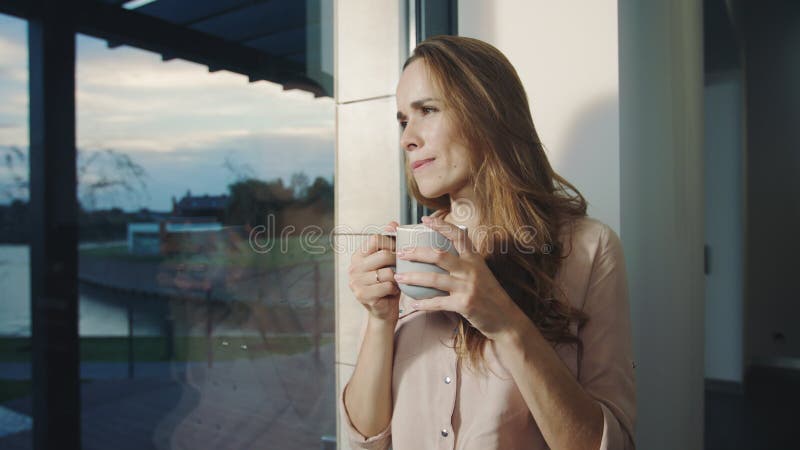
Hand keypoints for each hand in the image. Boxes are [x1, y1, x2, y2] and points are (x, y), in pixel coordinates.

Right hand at [347, 222, 401, 322]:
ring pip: (387, 272)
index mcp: (358, 255)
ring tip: (396, 281)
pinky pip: (387, 286)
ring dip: (397, 278)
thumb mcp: (388, 262)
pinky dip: (395, 289)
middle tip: (402, 267)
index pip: (375, 239)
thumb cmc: (387, 283)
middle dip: (398, 260)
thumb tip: (393, 223)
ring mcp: (356, 282)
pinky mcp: (362, 295)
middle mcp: (353, 267)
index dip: (391, 243)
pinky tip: (392, 292)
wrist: (383, 311)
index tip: (399, 250)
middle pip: (383, 255)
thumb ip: (389, 242)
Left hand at [393, 216, 525, 339]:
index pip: (457, 235)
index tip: (424, 219)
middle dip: (417, 253)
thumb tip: (442, 254)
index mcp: (474, 259)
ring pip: (434, 279)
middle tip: (401, 253)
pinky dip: (423, 303)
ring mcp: (467, 287)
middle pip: (439, 255)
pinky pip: (438, 302)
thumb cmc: (489, 294)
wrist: (505, 318)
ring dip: (413, 278)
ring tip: (398, 277)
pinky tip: (412, 303)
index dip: (440, 225)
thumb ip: (465, 262)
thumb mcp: (481, 272)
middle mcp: (471, 269)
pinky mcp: (464, 304)